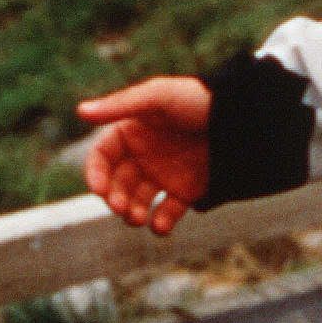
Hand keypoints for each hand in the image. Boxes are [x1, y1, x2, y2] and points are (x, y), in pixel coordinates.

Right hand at [77, 77, 211, 234]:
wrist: (241, 117)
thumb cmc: (196, 99)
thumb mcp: (157, 97)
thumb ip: (120, 106)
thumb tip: (80, 111)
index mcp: (131, 132)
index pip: (102, 157)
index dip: (95, 173)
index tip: (98, 189)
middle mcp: (144, 155)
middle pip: (116, 184)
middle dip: (115, 198)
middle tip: (122, 208)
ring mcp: (164, 175)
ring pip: (137, 201)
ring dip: (133, 213)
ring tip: (139, 218)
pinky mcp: (186, 192)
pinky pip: (166, 213)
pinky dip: (161, 223)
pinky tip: (161, 225)